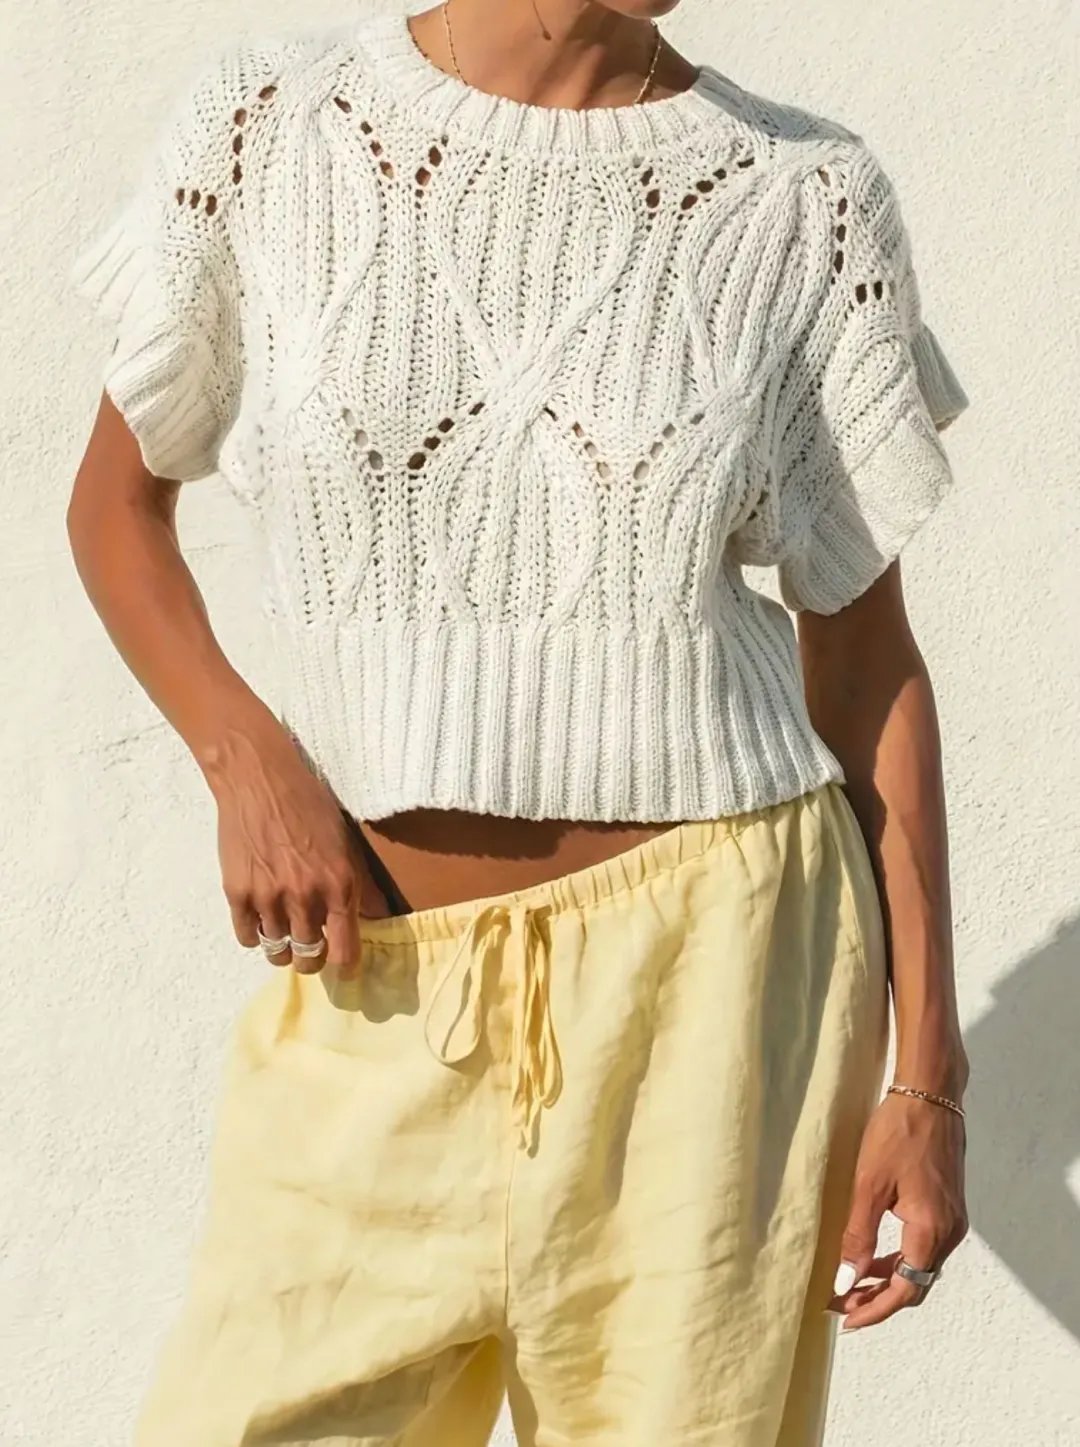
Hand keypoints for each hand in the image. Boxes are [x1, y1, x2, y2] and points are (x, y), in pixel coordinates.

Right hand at [204, 712, 389, 975]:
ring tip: (286, 933)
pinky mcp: (237, 893)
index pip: (345, 950)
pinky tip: (261, 920)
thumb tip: (380, 916)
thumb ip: (362, 884)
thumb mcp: (346, 841)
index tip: (343, 964)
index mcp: (339, 884)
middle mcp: (305, 896)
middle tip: (311, 948)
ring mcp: (268, 897)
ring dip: (283, 948)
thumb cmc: (309, 803)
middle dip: (312, 958)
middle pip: (309, 957)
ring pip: (277, 951)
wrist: (259, 778)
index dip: (345, 964)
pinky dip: (255, 935)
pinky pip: (247, 937)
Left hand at [828, 1089, 967, 1328]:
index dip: (875, 1308)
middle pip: (916, 1282)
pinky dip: (899, 1258)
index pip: (906, 1288)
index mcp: (931, 1230)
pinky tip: (875, 1255)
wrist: (930, 1095)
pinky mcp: (948, 1206)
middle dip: (879, 1298)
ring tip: (852, 1283)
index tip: (845, 1318)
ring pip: (920, 1266)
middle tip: (842, 1302)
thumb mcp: (870, 1183)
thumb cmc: (897, 1133)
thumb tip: (846, 1279)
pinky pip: (924, 1247)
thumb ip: (858, 1234)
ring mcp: (952, 1219)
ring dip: (888, 1278)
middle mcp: (949, 1232)